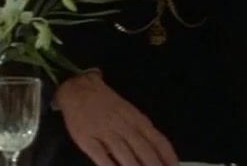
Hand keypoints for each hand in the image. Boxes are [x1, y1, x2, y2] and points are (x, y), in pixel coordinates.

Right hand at [55, 71, 177, 165]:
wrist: (78, 89)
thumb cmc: (107, 103)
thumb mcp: (130, 112)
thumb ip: (144, 132)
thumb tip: (161, 155)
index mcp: (136, 119)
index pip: (158, 141)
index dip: (168, 157)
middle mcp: (124, 126)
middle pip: (144, 151)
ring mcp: (105, 133)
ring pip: (125, 156)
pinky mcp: (87, 139)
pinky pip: (101, 158)